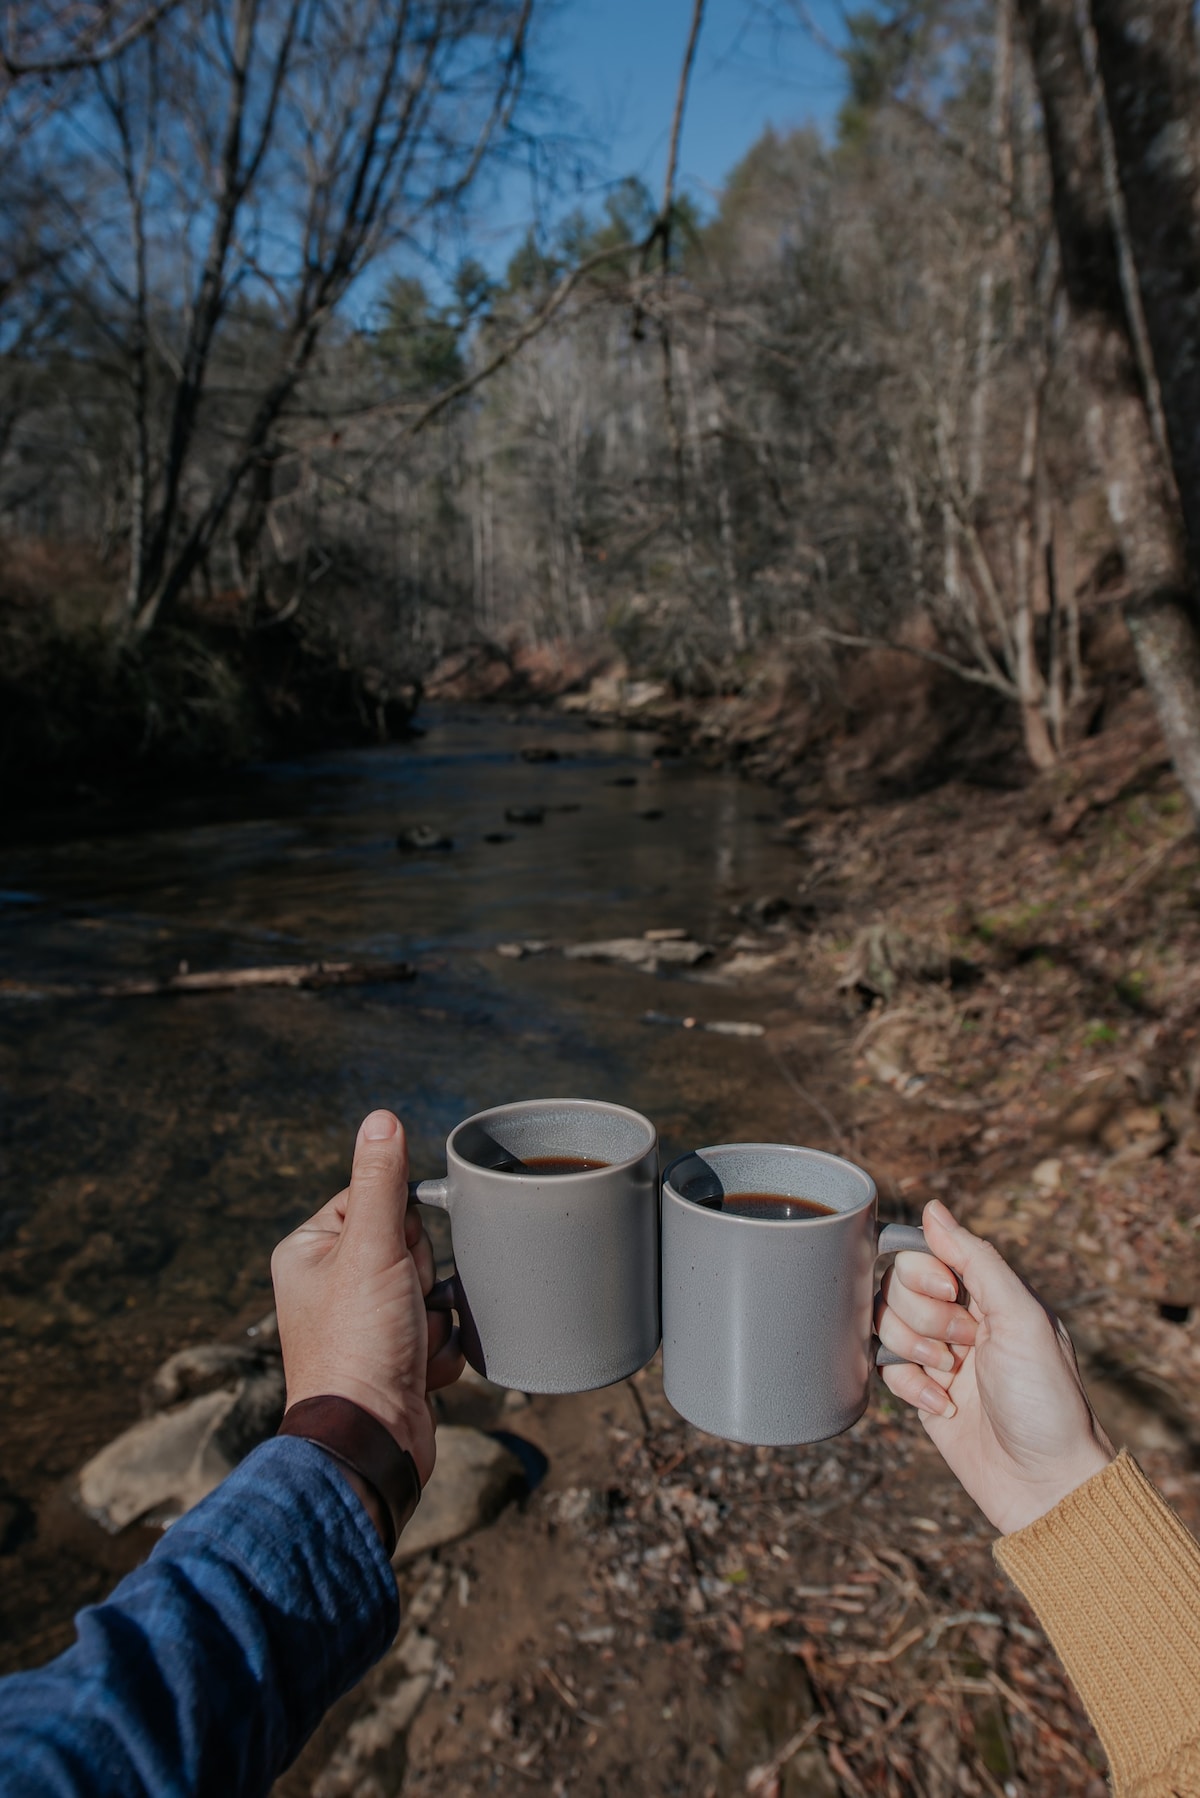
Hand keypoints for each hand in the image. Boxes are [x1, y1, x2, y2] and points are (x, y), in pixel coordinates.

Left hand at [271, 1110, 462, 1487]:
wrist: (372, 1441)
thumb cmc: (359, 1346)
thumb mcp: (371, 1249)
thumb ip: (380, 1182)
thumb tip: (381, 1120)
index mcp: (310, 1252)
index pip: (375, 1200)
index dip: (401, 1226)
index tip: (393, 1257)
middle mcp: (330, 1285)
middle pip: (410, 1243)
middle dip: (421, 1276)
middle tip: (401, 1306)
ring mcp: (361, 1323)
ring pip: (431, 1287)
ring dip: (434, 1316)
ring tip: (409, 1344)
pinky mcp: (391, 1356)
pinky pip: (439, 1328)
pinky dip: (438, 1348)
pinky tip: (417, 1368)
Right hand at [877, 1198, 1114, 1534]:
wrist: (1044, 1483)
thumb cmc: (1046, 1399)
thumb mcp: (1023, 1318)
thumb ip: (977, 1259)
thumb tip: (932, 1207)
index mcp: (987, 1290)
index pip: (924, 1251)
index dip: (923, 1269)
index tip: (950, 1291)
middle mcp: (959, 1316)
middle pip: (896, 1286)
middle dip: (924, 1316)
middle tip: (965, 1346)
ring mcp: (938, 1354)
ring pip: (884, 1324)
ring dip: (914, 1351)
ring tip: (953, 1377)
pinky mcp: (922, 1392)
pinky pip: (886, 1369)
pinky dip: (910, 1387)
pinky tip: (945, 1408)